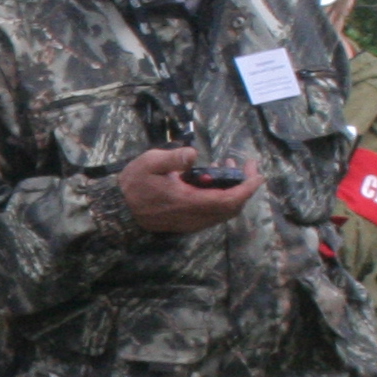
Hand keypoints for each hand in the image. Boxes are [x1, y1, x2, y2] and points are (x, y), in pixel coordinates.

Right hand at [118, 146, 258, 234]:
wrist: (119, 210)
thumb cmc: (133, 184)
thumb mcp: (150, 162)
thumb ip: (174, 157)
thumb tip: (194, 153)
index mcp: (189, 202)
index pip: (229, 200)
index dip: (247, 188)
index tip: (257, 173)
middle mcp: (194, 216)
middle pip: (231, 208)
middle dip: (243, 187)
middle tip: (243, 166)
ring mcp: (191, 222)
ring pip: (223, 212)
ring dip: (232, 192)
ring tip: (226, 168)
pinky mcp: (186, 223)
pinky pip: (213, 214)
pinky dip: (221, 198)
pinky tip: (211, 181)